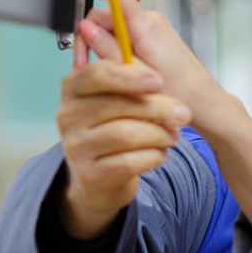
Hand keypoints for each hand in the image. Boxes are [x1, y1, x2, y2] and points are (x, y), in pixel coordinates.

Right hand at [55, 51, 189, 239]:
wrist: (102, 178)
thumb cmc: (116, 129)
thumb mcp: (119, 101)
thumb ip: (132, 84)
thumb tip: (156, 76)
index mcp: (74, 89)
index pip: (97, 74)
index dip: (130, 76)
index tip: (159, 81)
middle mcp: (68, 116)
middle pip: (118, 105)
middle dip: (158, 108)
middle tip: (183, 113)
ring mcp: (75, 147)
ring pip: (125, 134)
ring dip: (159, 134)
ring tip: (173, 135)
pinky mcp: (89, 174)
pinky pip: (129, 162)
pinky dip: (153, 155)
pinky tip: (160, 152)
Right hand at [76, 0, 238, 133]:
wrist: (205, 102)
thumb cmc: (178, 93)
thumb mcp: (137, 76)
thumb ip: (109, 51)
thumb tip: (86, 29)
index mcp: (145, 27)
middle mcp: (150, 20)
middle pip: (105, 15)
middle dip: (89, 36)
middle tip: (82, 64)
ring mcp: (153, 26)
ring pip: (113, 26)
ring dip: (102, 45)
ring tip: (104, 72)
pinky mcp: (154, 34)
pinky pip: (126, 32)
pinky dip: (115, 46)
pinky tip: (117, 68)